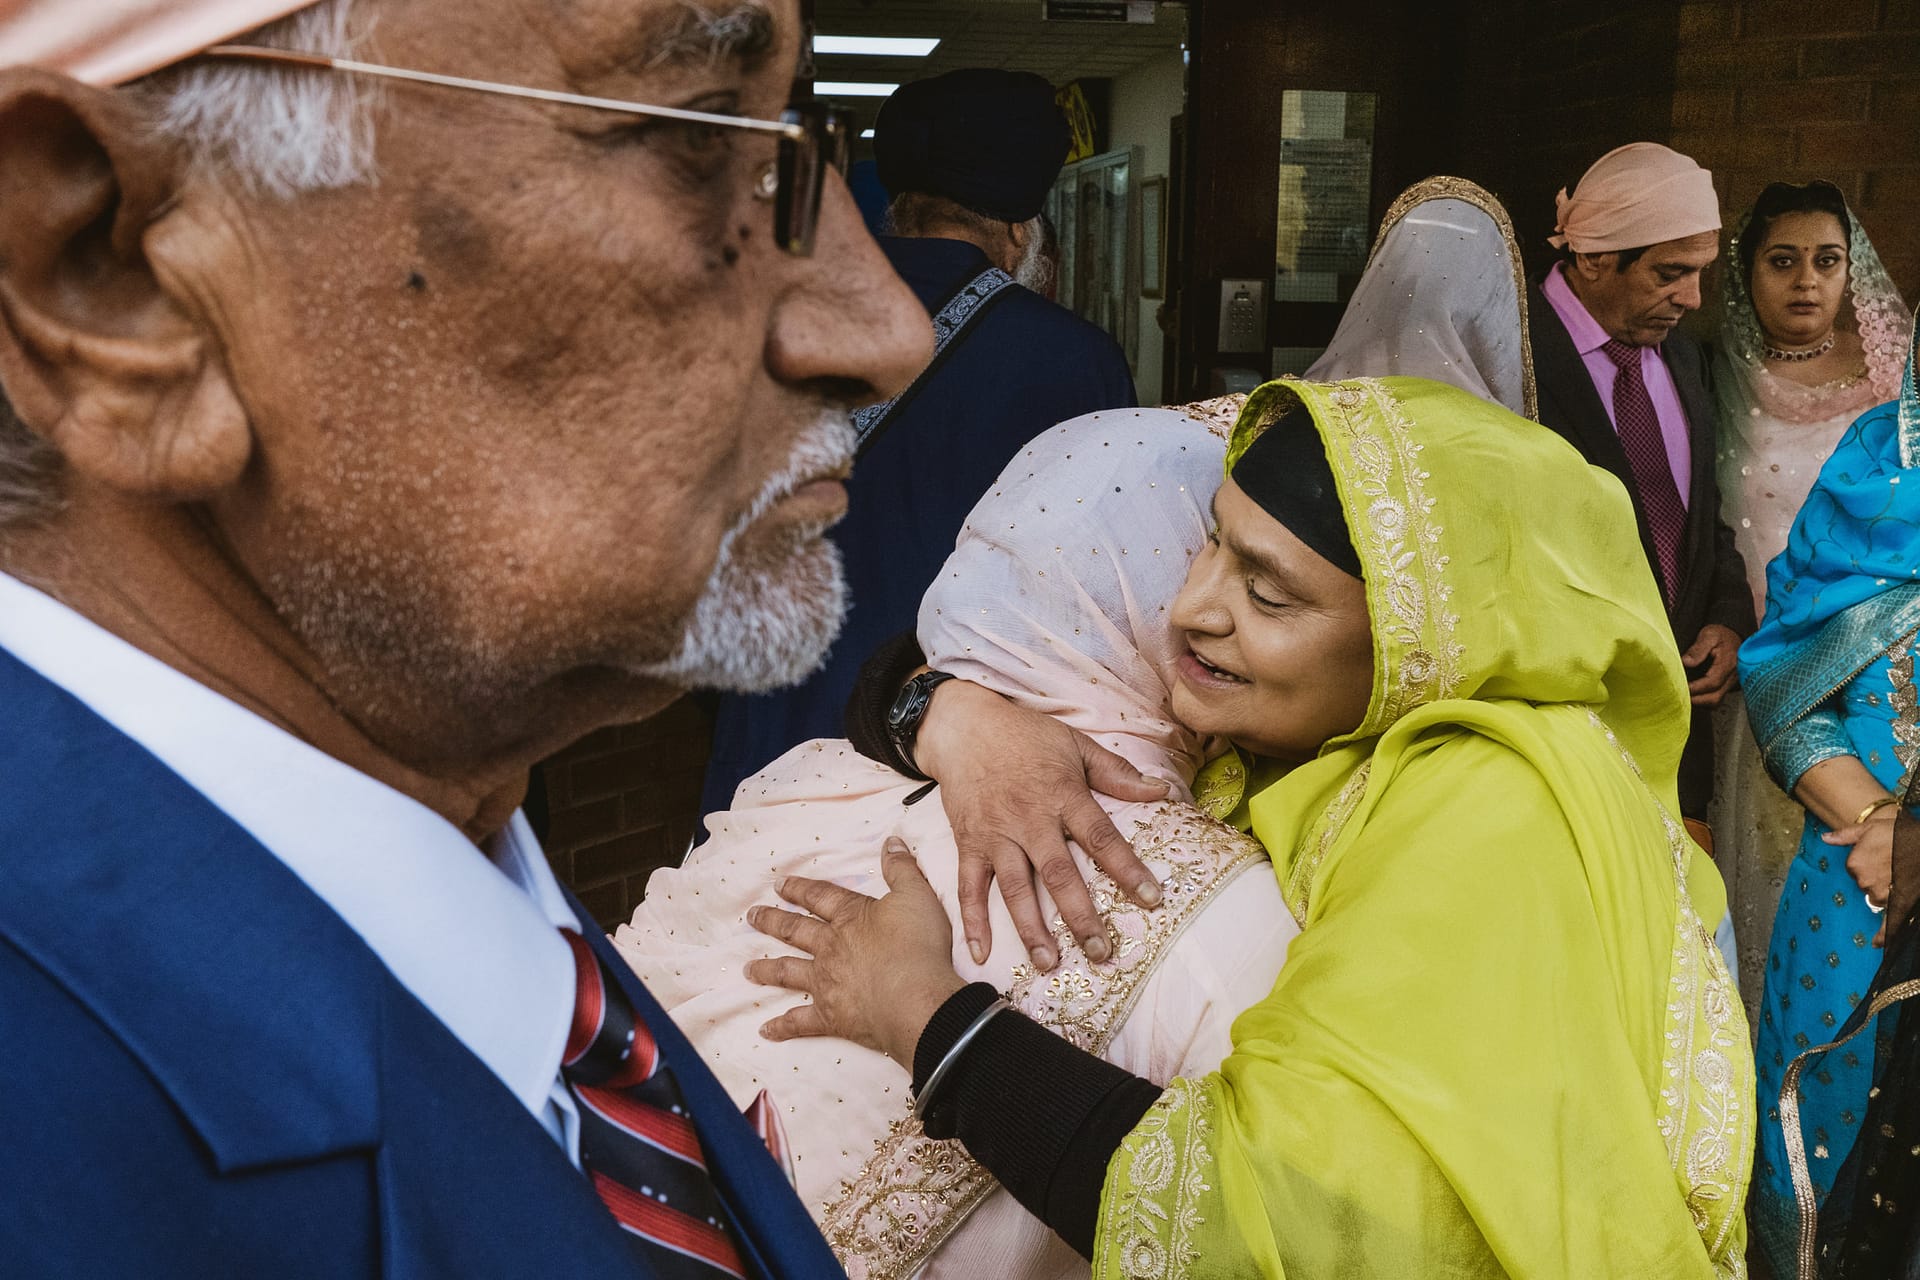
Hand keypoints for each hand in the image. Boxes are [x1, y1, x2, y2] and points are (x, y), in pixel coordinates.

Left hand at [746, 838, 966, 1062]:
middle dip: (772, 922)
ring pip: (789, 973)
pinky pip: (800, 1022)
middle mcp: (830, 948)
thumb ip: (901, 868)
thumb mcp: (917, 895)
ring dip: (767, 970)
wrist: (917, 998)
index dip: (798, 889)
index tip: (778, 884)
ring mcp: (826, 983)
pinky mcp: (830, 1017)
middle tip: (752, 916)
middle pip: (795, 931)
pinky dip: (782, 1027)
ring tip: (747, 969)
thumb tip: (890, 842)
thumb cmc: (919, 946)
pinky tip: (766, 1030)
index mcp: (850, 917)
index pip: (819, 897)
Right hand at [914, 677, 1169, 970]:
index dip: (1127, 869)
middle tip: (1100, 952)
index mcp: (1062, 795)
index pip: (1101, 837)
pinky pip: (969, 887)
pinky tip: (980, 953)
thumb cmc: (1025, 735)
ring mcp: (996, 835)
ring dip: (1031, 928)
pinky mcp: (969, 843)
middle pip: (1058, 873)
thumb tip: (1160, 790)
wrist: (963, 726)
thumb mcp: (1075, 743)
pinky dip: (973, 921)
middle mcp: (1030, 820)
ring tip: (1049, 963)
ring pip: (1014, 888)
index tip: (1152, 899)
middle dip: (1080, 916)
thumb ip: (1116, 772)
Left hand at [1683, 624, 1741, 706]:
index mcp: (1728, 664)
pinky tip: (1692, 696)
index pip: (1712, 682)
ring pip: (1716, 701)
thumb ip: (1698, 648)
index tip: (1680, 687)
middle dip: (1695, 700)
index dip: (1695, 688)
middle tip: (1678, 696)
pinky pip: (1716, 699)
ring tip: (1683, 697)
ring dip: (1699, 702)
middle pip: (1714, 697)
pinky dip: (1703, 701)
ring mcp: (1731, 683)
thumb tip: (1686, 662)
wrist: (1733, 635)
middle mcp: (1732, 677)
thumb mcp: (1709, 635)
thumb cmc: (1721, 635)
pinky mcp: (1727, 686)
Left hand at [1825, 810, 1894, 944]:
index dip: (1866, 861)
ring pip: (1877, 897)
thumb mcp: (1870, 828)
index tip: (1879, 854)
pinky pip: (1886, 923)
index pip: (1854, 868)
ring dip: (1885, 890)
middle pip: (1864, 884)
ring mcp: (1881, 895)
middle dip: (1875, 876)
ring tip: (1897, 874)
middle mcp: (1865, 882)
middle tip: (1891, 863)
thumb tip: (1825, 838)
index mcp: (1854, 864)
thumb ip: (1845, 835)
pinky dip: (1882, 935)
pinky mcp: (1897, 903)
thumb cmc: (1899, 834)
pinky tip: (1877, 944)